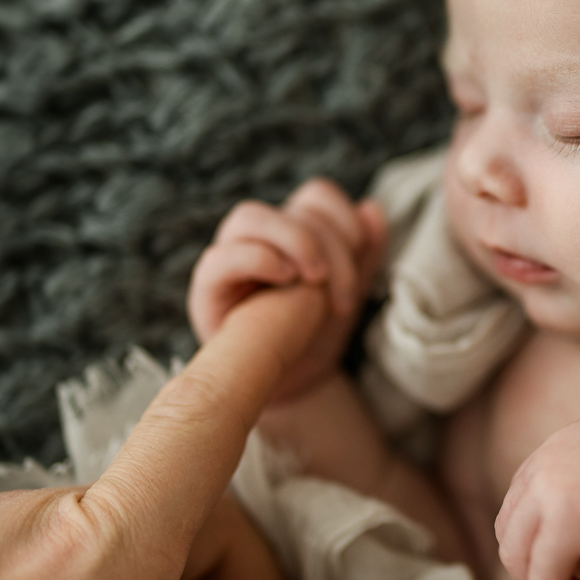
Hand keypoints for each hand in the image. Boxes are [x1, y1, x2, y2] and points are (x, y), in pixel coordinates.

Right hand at [188, 177, 386, 402]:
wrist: (294, 384)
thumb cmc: (316, 334)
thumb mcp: (349, 291)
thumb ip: (364, 252)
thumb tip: (371, 208)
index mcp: (292, 231)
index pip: (316, 195)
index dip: (343, 216)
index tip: (361, 256)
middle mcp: (258, 238)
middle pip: (289, 207)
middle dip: (327, 244)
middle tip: (339, 291)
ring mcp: (229, 260)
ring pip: (248, 217)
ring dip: (293, 241)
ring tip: (313, 280)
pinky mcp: (208, 290)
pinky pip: (220, 258)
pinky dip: (258, 259)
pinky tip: (286, 280)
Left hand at [497, 402, 579, 579]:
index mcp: (564, 446)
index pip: (523, 503)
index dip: (539, 543)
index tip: (573, 570)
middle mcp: (547, 462)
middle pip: (512, 531)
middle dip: (535, 568)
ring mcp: (550, 489)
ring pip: (519, 557)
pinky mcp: (565, 522)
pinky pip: (543, 578)